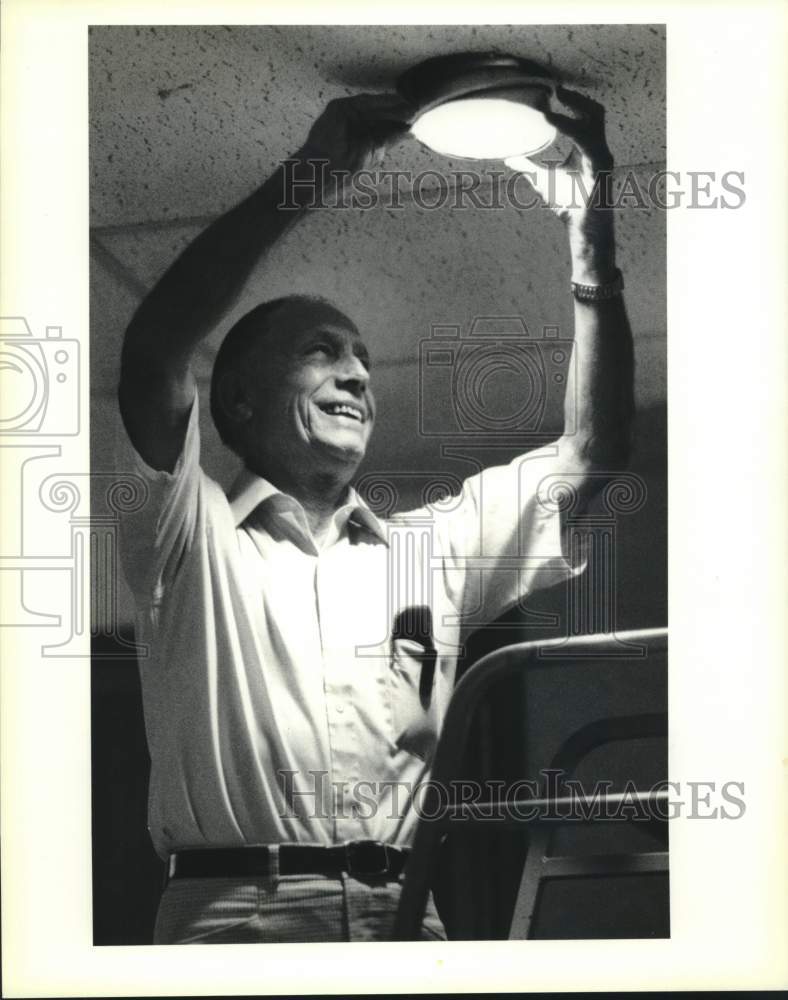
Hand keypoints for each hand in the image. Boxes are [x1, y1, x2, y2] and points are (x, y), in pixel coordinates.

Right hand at [298, 93, 412, 176]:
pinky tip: (393, 101)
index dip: (398, 119)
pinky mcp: (338, 108)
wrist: (324, 171)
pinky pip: (362, 101)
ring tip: (408, 105)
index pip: (382, 123)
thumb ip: (391, 138)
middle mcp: (353, 123)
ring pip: (372, 105)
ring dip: (391, 104)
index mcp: (360, 135)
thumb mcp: (375, 152)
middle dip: (397, 111)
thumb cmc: (344, 170)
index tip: (414, 117)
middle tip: (415, 109)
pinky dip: (378, 101)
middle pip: (379, 113)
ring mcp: (345, 114)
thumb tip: (410, 131)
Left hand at [507, 86, 616, 281]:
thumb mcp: (543, 182)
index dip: (573, 102)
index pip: (587, 117)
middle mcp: (598, 150)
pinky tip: (552, 122)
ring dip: (573, 110)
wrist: (583, 231)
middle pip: (595, 113)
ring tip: (552, 104)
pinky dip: (570, 129)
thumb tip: (509, 158)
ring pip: (594, 122)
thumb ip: (529, 167)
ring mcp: (601, 159)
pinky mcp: (599, 169)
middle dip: (577, 99)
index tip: (554, 91)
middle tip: (556, 89)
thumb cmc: (568, 207)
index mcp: (588, 150)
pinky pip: (587, 142)